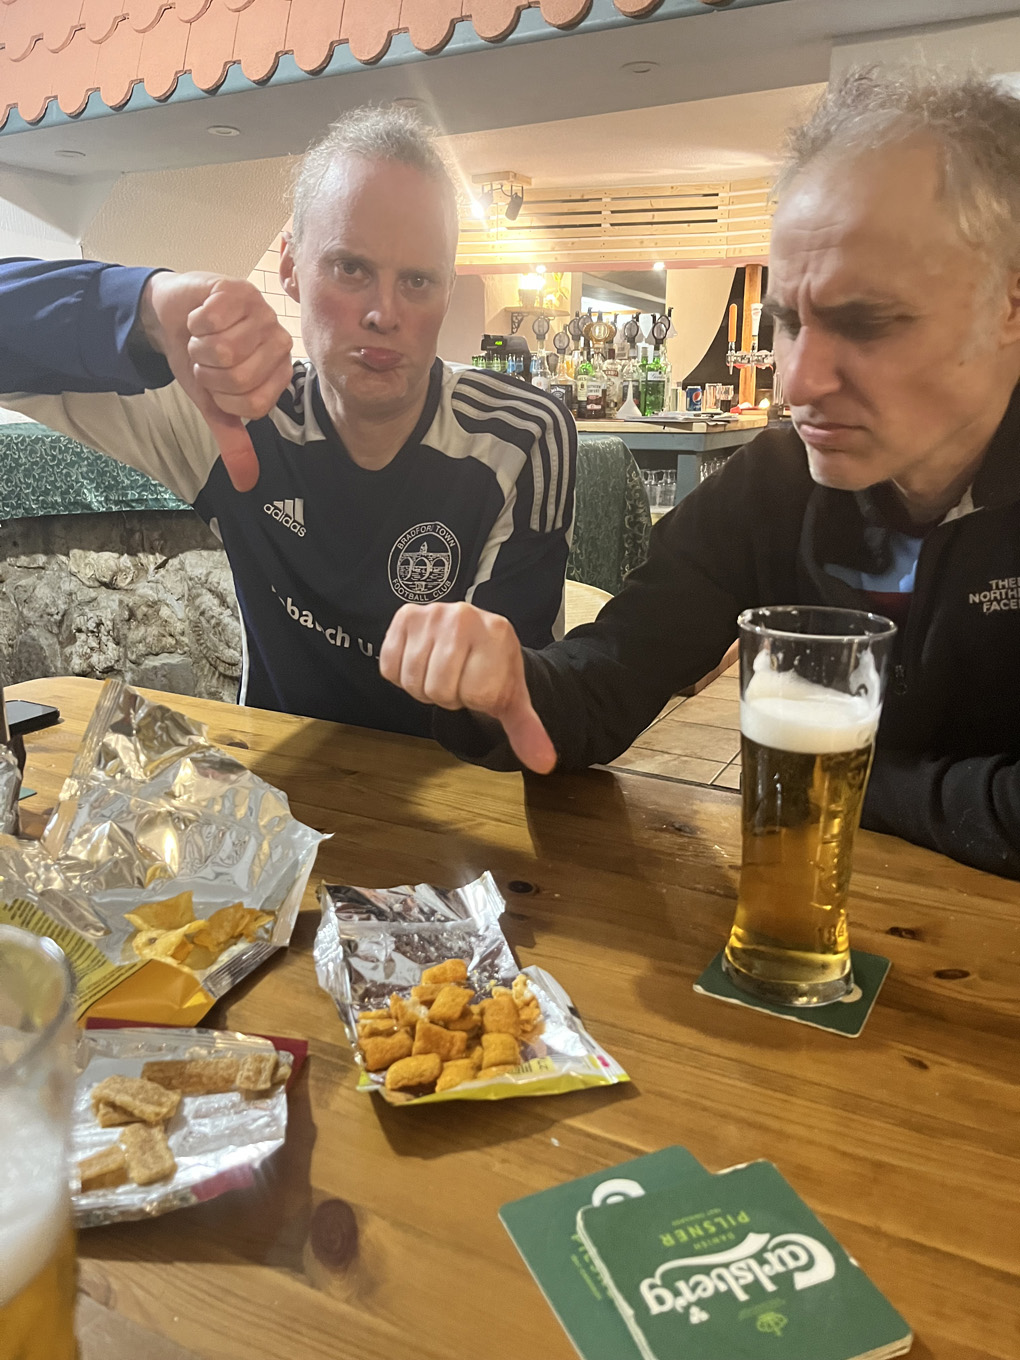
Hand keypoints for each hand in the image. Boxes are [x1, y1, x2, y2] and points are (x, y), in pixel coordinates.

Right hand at [140, 272, 293, 491]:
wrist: (172, 317)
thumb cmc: (199, 358)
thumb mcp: (213, 405)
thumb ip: (233, 441)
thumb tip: (246, 483)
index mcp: (278, 373)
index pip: (253, 404)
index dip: (222, 397)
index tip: (214, 383)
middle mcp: (278, 342)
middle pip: (240, 376)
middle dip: (207, 371)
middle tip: (205, 357)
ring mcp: (262, 312)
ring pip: (225, 348)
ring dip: (199, 345)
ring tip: (201, 336)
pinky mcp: (238, 288)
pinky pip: (213, 319)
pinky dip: (194, 322)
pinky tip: (199, 316)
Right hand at [379, 603, 556, 773]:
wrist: (479, 642)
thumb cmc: (494, 671)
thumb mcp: (513, 702)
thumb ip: (528, 732)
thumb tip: (545, 763)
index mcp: (498, 633)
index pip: (475, 693)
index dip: (474, 700)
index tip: (481, 686)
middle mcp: (464, 617)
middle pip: (438, 688)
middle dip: (447, 696)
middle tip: (458, 681)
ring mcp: (432, 613)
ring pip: (412, 679)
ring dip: (423, 687)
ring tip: (441, 672)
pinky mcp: (406, 615)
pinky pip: (389, 666)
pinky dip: (402, 675)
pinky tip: (422, 663)